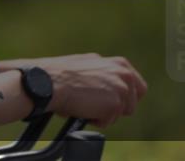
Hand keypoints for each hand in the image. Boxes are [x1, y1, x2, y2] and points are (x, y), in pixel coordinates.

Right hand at [21, 53, 147, 127]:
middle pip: (131, 103)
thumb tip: (105, 89)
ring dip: (103, 114)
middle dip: (115, 108)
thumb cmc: (60, 75)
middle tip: (96, 107)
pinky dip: (95, 120)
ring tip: (84, 105)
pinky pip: (108, 121)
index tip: (114, 102)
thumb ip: (103, 74)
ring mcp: (121, 88)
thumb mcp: (87, 66)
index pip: (136, 86)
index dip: (125, 97)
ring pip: (120, 114)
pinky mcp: (115, 104)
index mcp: (118, 63)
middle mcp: (123, 73)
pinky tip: (82, 110)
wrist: (48, 81)